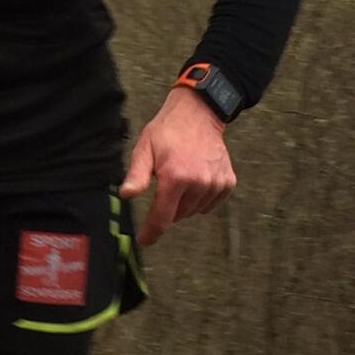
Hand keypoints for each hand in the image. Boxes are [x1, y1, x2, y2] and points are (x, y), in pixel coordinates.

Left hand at [121, 85, 236, 244]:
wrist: (198, 114)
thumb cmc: (167, 131)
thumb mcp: (144, 149)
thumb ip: (137, 175)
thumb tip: (127, 195)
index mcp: (175, 178)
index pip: (162, 218)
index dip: (151, 233)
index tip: (144, 240)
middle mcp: (198, 183)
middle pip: (178, 215)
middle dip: (167, 207)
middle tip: (165, 184)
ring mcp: (215, 184)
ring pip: (193, 211)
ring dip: (184, 202)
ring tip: (180, 177)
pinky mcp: (227, 183)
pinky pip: (210, 204)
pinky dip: (200, 198)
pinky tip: (195, 180)